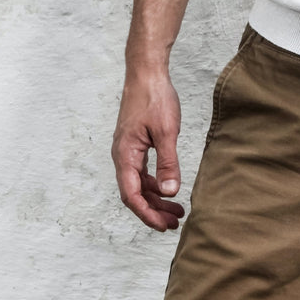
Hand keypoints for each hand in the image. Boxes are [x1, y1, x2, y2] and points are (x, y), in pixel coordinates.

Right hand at [112, 68, 185, 231]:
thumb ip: (168, 164)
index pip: (132, 195)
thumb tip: (170, 193)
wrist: (145, 73)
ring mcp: (127, 150)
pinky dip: (155, 183)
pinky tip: (168, 187)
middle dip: (153, 211)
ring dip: (156, 199)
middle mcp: (122, 156)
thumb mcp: (166, 132)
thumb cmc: (154, 98)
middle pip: (134, 193)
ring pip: (138, 184)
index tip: (164, 226)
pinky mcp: (134, 144)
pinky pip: (141, 172)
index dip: (147, 214)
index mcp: (125, 155)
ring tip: (176, 210)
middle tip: (175, 223)